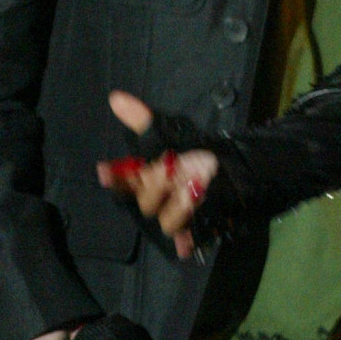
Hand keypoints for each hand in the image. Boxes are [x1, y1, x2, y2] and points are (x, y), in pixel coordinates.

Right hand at [95, 91, 217, 259]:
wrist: (234, 171)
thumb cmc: (196, 152)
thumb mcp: (171, 134)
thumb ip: (144, 119)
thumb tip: (116, 98)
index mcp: (149, 178)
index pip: (125, 181)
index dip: (115, 177)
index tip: (106, 171)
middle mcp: (160, 200)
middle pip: (147, 201)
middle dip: (160, 183)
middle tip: (176, 167)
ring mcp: (178, 217)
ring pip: (167, 221)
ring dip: (179, 207)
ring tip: (197, 187)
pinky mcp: (197, 230)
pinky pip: (189, 241)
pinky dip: (188, 241)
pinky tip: (190, 239)